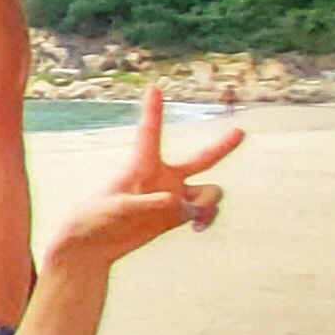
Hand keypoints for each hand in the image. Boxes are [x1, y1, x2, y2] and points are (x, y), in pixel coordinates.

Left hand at [43, 88, 239, 268]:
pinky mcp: (178, 216)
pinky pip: (206, 211)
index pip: (149, 133)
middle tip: (240, 131)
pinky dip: (207, 216)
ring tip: (194, 216)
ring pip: (210, 191)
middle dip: (222, 147)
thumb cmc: (94, 219)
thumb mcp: (117, 209)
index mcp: (140, 166)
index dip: (153, 111)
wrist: (93, 246)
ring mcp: (174, 196)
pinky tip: (198, 227)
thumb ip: (150, 204)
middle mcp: (162, 177)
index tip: (154, 88)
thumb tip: (182, 204)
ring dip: (209, 202)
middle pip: (199, 158)